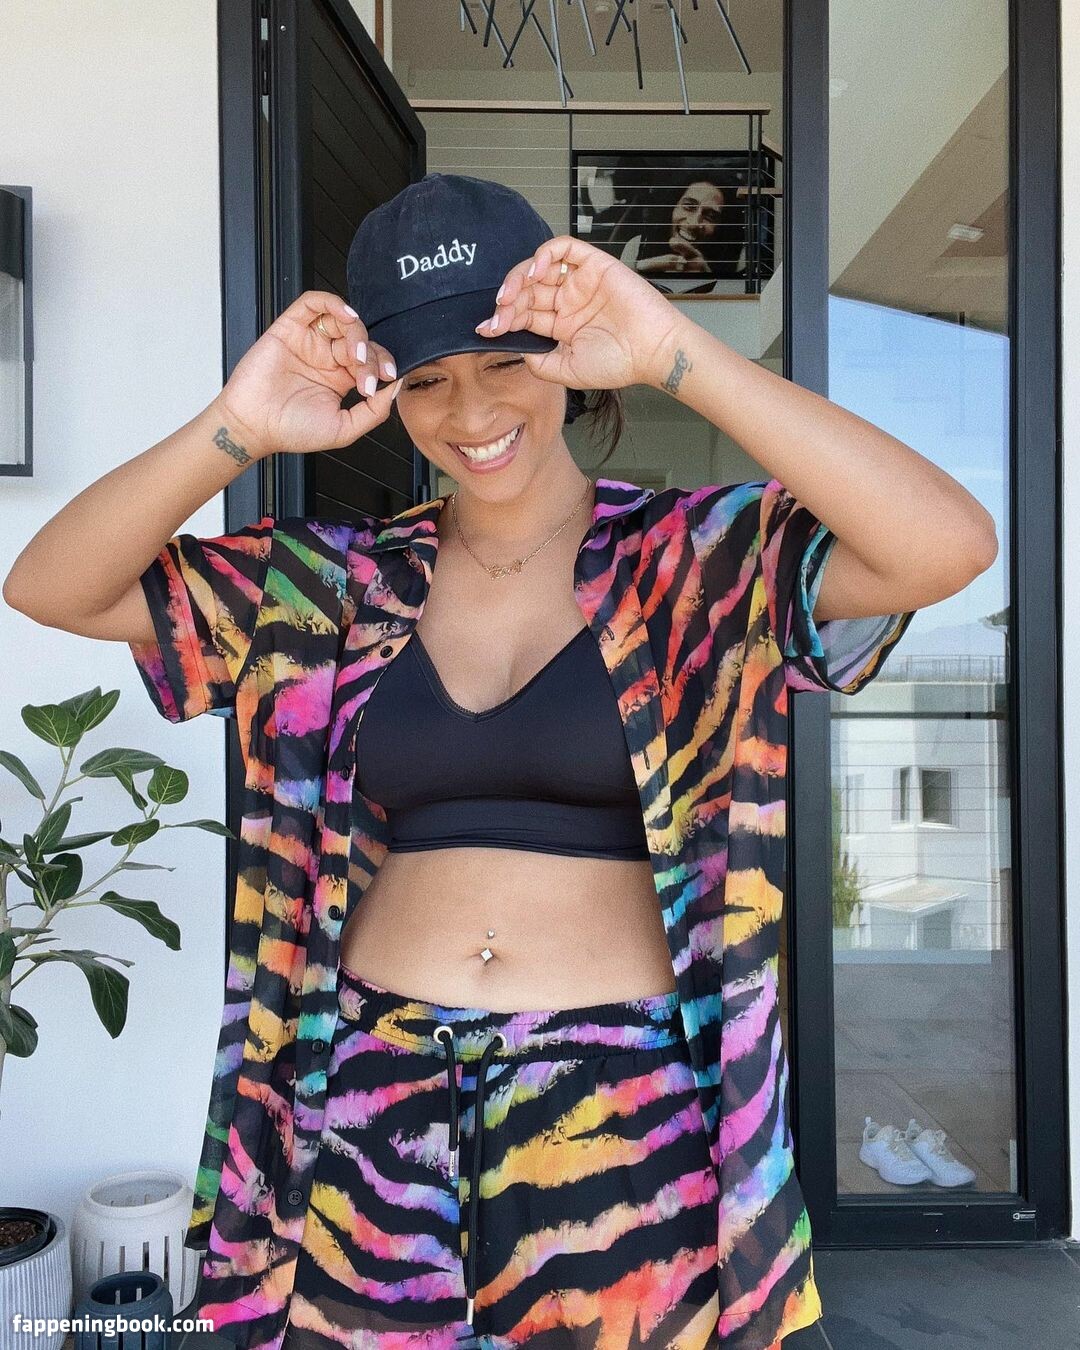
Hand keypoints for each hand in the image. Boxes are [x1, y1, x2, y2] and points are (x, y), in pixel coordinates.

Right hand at [212, 290, 403, 458]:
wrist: (255, 427)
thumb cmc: (292, 430)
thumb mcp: (345, 429)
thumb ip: (374, 412)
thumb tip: (397, 388)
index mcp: (340, 378)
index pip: (371, 359)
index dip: (382, 366)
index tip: (382, 383)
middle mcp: (326, 357)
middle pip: (361, 339)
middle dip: (370, 355)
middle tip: (364, 377)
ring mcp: (309, 341)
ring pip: (342, 319)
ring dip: (357, 332)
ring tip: (354, 355)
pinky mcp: (289, 328)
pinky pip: (313, 303)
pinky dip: (332, 303)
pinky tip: (345, 316)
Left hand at [474, 236, 687, 390]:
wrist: (652, 351)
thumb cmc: (618, 363)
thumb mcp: (566, 371)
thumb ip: (538, 361)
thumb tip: (515, 346)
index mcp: (560, 325)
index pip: (524, 315)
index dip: (502, 319)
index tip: (486, 329)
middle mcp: (567, 301)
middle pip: (526, 291)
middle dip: (507, 302)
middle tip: (497, 315)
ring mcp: (579, 281)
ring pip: (539, 268)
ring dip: (518, 277)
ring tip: (509, 295)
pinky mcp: (593, 264)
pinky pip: (563, 248)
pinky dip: (544, 254)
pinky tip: (535, 272)